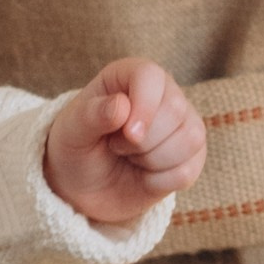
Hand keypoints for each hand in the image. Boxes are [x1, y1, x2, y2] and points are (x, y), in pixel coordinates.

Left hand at [42, 58, 206, 228]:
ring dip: (152, 160)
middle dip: (141, 141)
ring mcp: (182, 124)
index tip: (127, 134)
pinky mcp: (192, 156)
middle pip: (175, 110)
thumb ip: (91, 115)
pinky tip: (144, 175)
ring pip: (190, 139)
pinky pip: (189, 169)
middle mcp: (163, 93)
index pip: (151, 76)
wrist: (83, 187)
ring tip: (130, 158)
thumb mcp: (71, 131)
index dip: (144, 105)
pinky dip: (161, 181)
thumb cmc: (76, 148)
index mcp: (130, 76)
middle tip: (116, 146)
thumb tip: (121, 106)